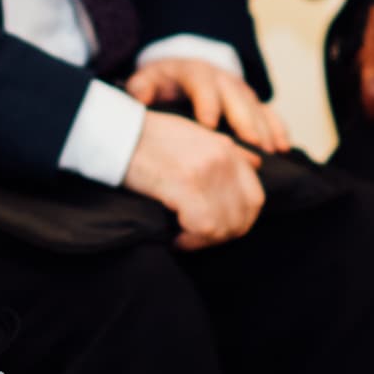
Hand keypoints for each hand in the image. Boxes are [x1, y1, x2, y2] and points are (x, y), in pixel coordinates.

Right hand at [122, 109, 265, 248]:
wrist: (117, 132)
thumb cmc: (149, 137)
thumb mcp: (196, 134)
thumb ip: (229, 150)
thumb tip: (256, 163)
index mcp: (227, 149)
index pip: (255, 198)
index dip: (239, 221)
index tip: (215, 228)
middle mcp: (223, 159)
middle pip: (244, 216)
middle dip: (223, 235)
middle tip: (198, 239)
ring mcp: (207, 172)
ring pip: (224, 226)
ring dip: (204, 241)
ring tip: (183, 238)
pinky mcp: (186, 186)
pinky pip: (204, 228)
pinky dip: (190, 240)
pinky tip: (175, 238)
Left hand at [127, 52, 290, 152]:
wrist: (179, 72)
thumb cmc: (162, 85)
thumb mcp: (146, 81)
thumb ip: (141, 88)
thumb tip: (140, 97)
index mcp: (193, 72)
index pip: (202, 84)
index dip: (207, 103)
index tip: (209, 125)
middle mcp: (221, 78)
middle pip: (236, 97)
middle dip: (245, 121)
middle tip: (252, 144)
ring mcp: (239, 90)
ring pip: (255, 107)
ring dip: (264, 129)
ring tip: (270, 152)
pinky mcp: (251, 102)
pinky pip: (268, 113)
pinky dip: (278, 128)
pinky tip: (283, 148)